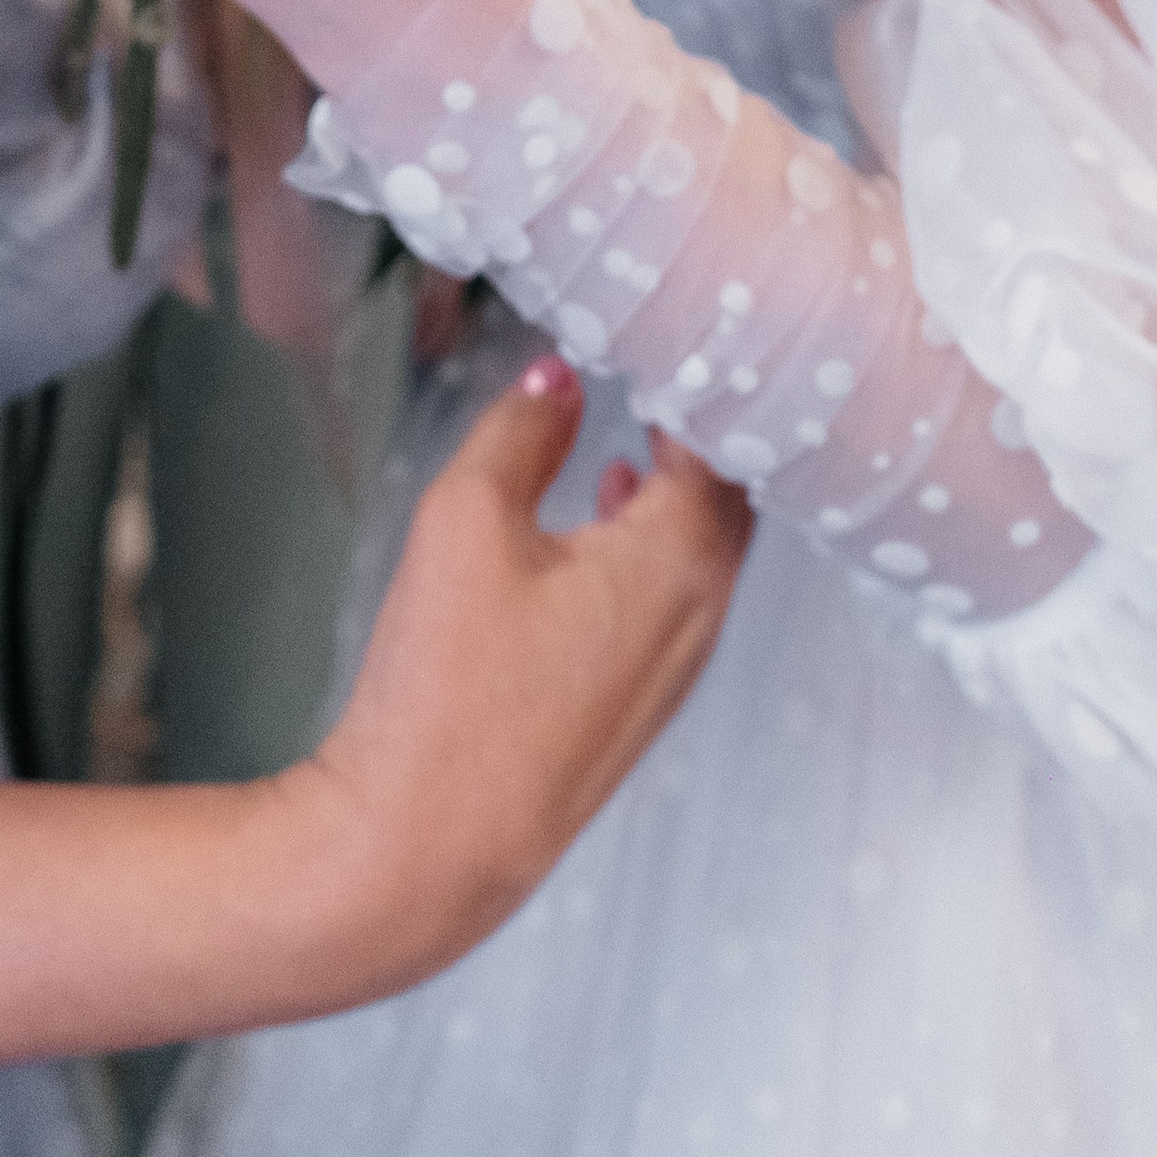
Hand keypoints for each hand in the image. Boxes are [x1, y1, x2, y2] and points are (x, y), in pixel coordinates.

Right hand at [283, 356, 750, 986]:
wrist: (424, 850)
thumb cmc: (446, 687)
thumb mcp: (468, 523)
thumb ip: (523, 433)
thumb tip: (560, 374)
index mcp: (682, 558)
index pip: (728, 432)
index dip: (705, 365)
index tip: (683, 306)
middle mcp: (704, 612)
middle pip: (733, 487)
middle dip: (703, 415)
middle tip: (670, 339)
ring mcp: (677, 666)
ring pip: (706, 541)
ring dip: (682, 472)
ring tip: (644, 399)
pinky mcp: (638, 701)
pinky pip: (677, 589)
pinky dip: (658, 529)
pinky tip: (606, 498)